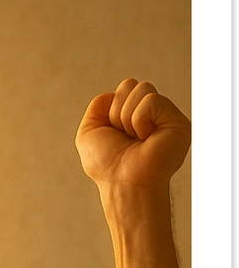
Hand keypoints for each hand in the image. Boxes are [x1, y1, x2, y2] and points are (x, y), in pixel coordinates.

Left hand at [75, 79, 190, 190]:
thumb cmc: (107, 166)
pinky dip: (140, 120)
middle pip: (131, 84)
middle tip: (126, 138)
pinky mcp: (179, 122)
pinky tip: (147, 138)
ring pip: (142, 88)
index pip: (125, 87)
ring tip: (136, 140)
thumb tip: (112, 93)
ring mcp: (168, 118)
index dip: (112, 109)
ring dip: (128, 118)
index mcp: (136, 115)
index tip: (116, 134)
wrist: (122, 183)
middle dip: (118, 111)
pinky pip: (152, 100)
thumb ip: (97, 108)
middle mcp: (154, 115)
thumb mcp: (89, 133)